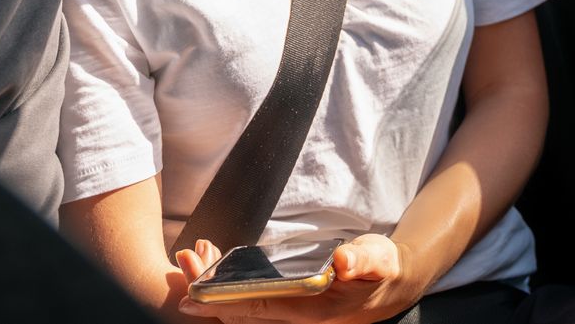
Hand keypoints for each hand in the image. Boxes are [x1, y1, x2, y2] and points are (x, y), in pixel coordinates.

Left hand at [176, 235, 423, 323]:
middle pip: (241, 311)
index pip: (260, 309)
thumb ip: (364, 260)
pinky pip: (248, 301)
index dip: (225, 303)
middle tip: (185, 261)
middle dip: (208, 291)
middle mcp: (294, 318)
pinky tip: (213, 265)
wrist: (388, 287)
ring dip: (214, 286)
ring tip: (194, 257)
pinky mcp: (285, 306)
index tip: (193, 295)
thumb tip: (344, 261)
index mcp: (313, 312)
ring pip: (240, 308)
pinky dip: (226, 285)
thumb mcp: (380, 260)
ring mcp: (288, 314)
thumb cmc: (381, 271)